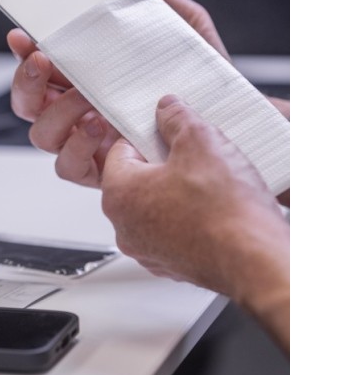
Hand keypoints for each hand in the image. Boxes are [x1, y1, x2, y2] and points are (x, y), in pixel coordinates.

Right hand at [8, 0, 230, 186]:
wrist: (235, 119)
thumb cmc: (203, 77)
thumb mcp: (183, 28)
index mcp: (88, 80)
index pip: (41, 68)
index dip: (23, 53)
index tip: (21, 34)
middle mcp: (81, 113)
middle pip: (30, 105)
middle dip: (27, 82)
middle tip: (43, 60)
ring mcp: (90, 144)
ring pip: (43, 136)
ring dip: (56, 114)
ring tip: (86, 99)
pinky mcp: (104, 172)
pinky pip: (69, 167)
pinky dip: (76, 148)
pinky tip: (98, 127)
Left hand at [101, 95, 289, 352]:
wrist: (255, 260)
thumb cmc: (225, 212)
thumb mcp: (201, 141)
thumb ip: (177, 119)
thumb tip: (168, 110)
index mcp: (118, 195)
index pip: (120, 150)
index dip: (148, 135)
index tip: (169, 131)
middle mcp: (125, 228)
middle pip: (137, 180)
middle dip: (165, 164)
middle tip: (196, 156)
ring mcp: (148, 250)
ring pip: (157, 207)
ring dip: (179, 192)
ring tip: (211, 183)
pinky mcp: (173, 264)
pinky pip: (175, 231)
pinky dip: (191, 219)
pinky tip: (216, 209)